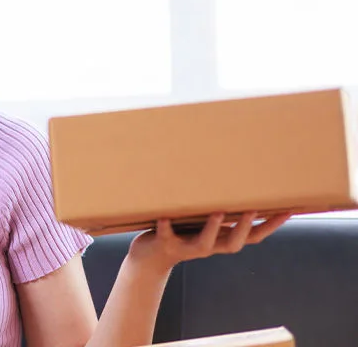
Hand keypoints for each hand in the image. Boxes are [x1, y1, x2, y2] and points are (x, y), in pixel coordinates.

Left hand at [127, 212, 293, 273]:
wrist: (150, 258)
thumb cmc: (181, 233)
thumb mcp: (203, 223)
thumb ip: (220, 210)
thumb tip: (238, 182)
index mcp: (221, 240)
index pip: (252, 236)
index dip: (271, 225)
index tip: (289, 210)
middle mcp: (208, 246)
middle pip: (234, 243)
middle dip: (244, 227)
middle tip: (253, 209)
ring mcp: (186, 247)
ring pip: (205, 244)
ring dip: (212, 229)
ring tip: (218, 212)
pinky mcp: (165, 245)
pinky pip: (166, 236)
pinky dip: (166, 227)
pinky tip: (165, 217)